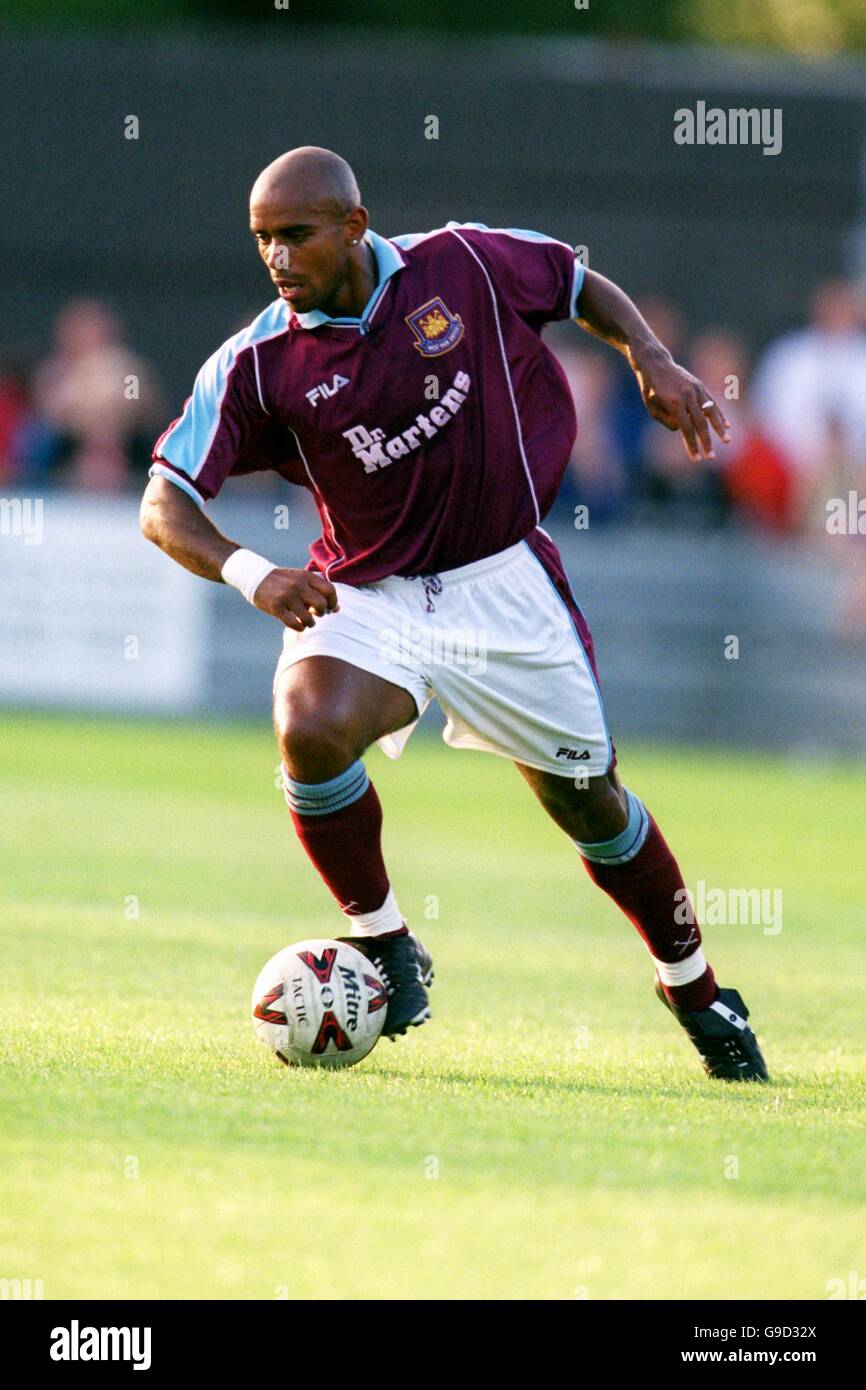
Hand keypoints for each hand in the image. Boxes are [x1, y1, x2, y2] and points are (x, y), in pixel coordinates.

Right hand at [253, 567, 339, 630]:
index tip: (329, 608)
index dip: (333, 603)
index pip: (330, 590)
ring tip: (305, 621)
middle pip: (321, 605)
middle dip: (322, 613)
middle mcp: (298, 585)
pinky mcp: (276, 607)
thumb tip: (337, 609)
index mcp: (306, 576)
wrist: (255, 577)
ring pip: (308, 618)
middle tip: (315, 614)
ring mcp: (286, 596)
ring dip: (309, 623)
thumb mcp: (301, 580)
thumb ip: (318, 591)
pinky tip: (297, 625)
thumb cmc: (283, 582)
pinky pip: (294, 624)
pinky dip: (299, 628)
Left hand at [630, 344, 730, 462]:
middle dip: (706, 442)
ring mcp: (696, 389)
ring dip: (719, 428)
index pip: (686, 429)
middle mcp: (688, 395)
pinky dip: (720, 414)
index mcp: (674, 402)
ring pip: (711, 412)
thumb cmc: (650, 389)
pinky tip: (727, 425)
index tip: (696, 459)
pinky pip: (712, 402)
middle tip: (710, 457)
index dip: (691, 446)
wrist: (655, 363)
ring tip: (727, 441)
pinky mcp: (700, 386)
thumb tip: (683, 429)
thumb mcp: (651, 408)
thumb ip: (667, 421)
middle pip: (700, 423)